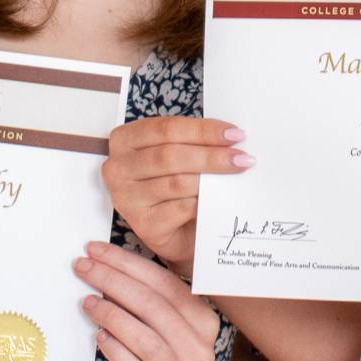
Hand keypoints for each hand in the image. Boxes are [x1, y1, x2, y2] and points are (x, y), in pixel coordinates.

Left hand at [75, 238, 225, 360]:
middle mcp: (197, 347)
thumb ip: (151, 300)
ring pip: (143, 337)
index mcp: (203, 320)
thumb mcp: (172, 326)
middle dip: (112, 280)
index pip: (163, 283)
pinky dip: (113, 349)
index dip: (127, 263)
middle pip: (152, 305)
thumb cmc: (167, 357)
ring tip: (87, 301)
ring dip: (110, 314)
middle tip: (83, 268)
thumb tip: (106, 265)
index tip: (96, 250)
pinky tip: (99, 337)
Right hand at [102, 115, 249, 268]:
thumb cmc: (177, 186)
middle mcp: (118, 168)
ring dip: (212, 179)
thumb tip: (231, 138)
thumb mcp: (180, 156)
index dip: (203, 130)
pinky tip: (220, 199)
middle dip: (211, 155)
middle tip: (242, 157)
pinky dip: (204, 202)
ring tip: (237, 175)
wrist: (178, 232)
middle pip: (170, 155)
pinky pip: (180, 208)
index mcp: (125, 140)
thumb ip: (194, 143)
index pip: (166, 128)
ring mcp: (126, 198)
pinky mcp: (142, 224)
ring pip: (176, 182)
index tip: (235, 134)